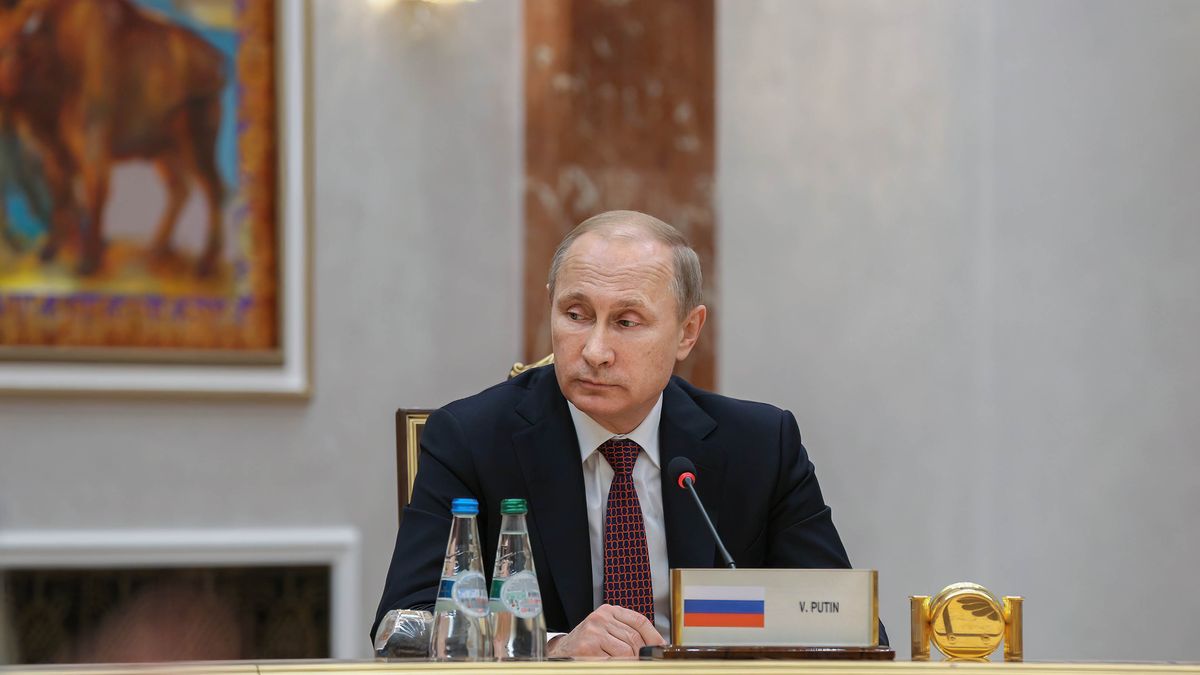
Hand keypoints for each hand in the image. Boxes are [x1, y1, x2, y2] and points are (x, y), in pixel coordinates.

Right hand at [546, 604, 663, 657]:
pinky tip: (611, 666)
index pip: (639, 620)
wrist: (560, 652)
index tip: (660, 648)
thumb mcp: (606, 630)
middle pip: (634, 638)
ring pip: (626, 651)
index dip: (653, 636)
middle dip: (641, 654)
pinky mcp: (587, 647)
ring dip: (629, 662)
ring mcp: (593, 632)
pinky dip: (617, 666)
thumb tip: (654, 645)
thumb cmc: (587, 643)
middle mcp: (601, 618)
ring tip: (624, 664)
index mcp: (609, 611)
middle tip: (643, 662)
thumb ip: (626, 632)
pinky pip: (612, 661)